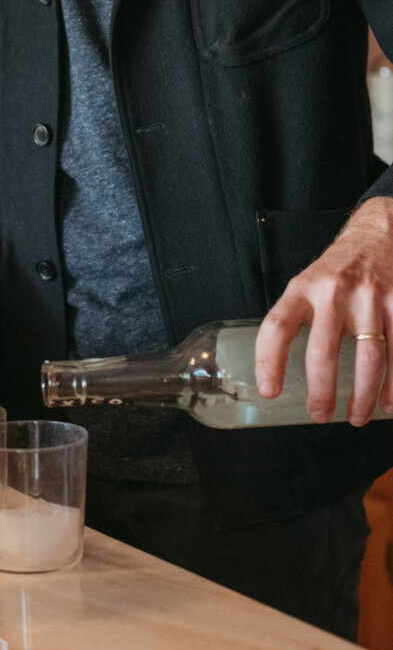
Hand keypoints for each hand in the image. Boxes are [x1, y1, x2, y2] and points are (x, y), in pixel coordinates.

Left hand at [254, 197, 392, 425]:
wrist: (377, 233)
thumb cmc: (337, 270)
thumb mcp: (307, 284)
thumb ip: (298, 318)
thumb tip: (283, 372)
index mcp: (302, 289)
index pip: (276, 327)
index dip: (269, 362)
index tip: (270, 391)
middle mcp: (333, 291)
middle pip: (323, 352)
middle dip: (322, 392)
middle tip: (320, 415)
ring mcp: (370, 297)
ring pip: (369, 358)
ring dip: (363, 395)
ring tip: (357, 416)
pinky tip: (388, 403)